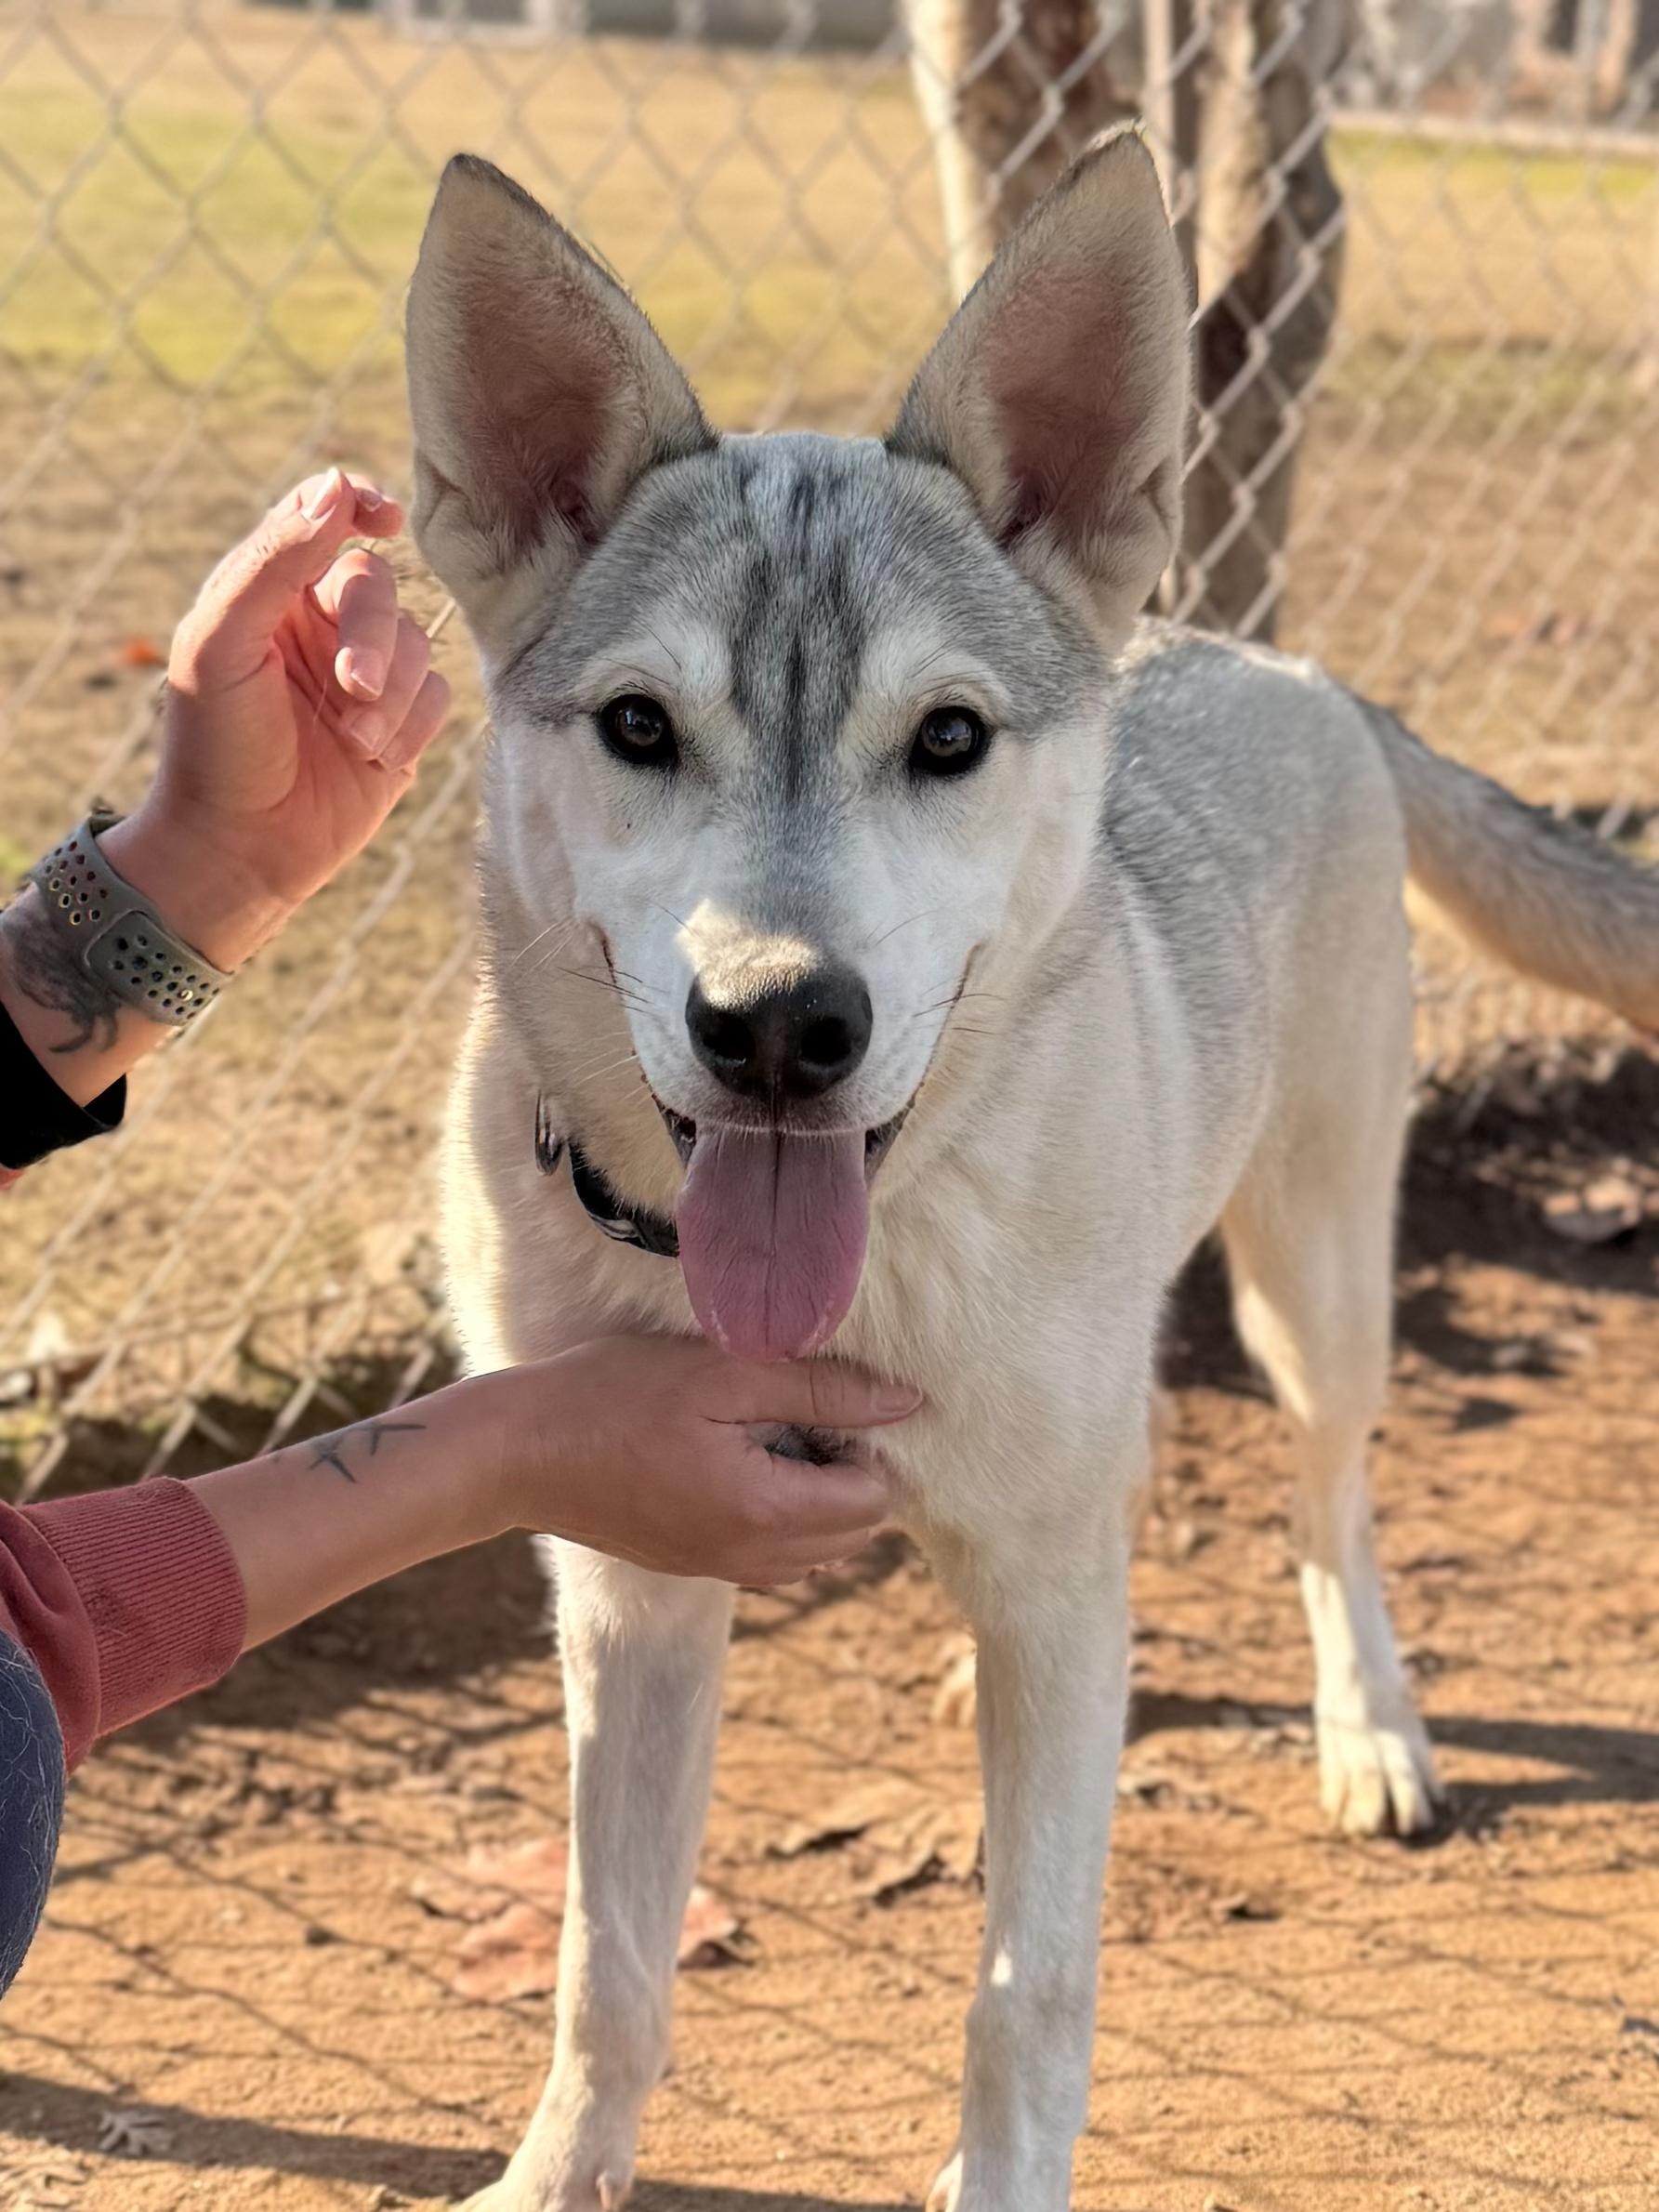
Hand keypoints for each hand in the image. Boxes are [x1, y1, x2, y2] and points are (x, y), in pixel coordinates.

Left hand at [103, 467, 451, 969]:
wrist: (239, 849)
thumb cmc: (215, 745)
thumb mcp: (222, 642)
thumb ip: (275, 562)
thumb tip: (338, 488)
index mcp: (268, 591)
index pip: (320, 514)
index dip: (356, 504)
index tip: (383, 519)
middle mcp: (318, 624)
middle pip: (378, 585)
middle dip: (373, 636)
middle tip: (353, 687)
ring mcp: (364, 677)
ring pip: (418, 644)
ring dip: (392, 695)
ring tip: (353, 742)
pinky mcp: (400, 728)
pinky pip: (439, 698)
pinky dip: (412, 727)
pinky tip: (374, 760)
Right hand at [490, 1338, 918, 1584]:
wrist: (517, 1453)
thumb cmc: (613, 1399)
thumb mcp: (723, 1374)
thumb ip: (821, 1390)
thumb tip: (905, 1404)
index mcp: (766, 1514)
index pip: (876, 1500)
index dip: (867, 1445)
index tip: (820, 1398)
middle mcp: (752, 1559)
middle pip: (855, 1533)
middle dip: (849, 1475)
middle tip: (798, 1412)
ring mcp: (721, 1569)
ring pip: (818, 1551)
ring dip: (817, 1497)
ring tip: (768, 1434)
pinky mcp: (695, 1563)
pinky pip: (773, 1556)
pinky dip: (780, 1515)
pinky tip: (739, 1460)